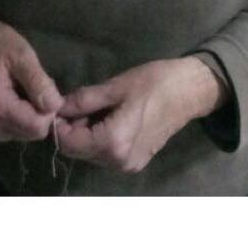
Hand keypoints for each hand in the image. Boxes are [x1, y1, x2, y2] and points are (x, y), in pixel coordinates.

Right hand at [0, 16, 64, 142]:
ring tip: (27, 89)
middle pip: (35, 132)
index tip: (46, 86)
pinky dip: (28, 115)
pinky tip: (22, 97)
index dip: (50, 108)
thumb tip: (55, 106)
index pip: (38, 126)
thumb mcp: (23, 56)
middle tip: (36, 85)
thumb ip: (38, 81)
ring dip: (36, 112)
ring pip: (31, 132)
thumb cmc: (2, 47)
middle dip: (43, 110)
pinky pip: (24, 130)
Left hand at [53, 56, 228, 173]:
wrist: (189, 91)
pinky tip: (108, 117)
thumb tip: (57, 106)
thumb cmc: (154, 83)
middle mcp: (119, 161)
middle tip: (77, 102)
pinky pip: (106, 154)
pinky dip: (99, 138)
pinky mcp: (135, 162)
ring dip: (85, 133)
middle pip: (79, 151)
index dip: (58, 124)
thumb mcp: (115, 86)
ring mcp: (128, 165)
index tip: (58, 104)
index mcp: (113, 142)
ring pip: (91, 153)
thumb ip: (84, 100)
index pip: (68, 143)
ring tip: (95, 107)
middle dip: (72, 128)